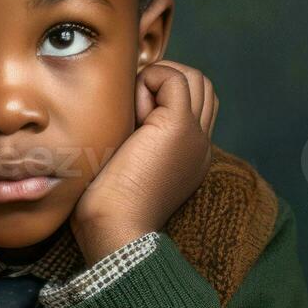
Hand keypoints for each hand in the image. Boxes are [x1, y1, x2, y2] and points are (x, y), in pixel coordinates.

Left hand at [71, 60, 218, 263]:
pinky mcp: (179, 126)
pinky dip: (149, 81)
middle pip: (200, 86)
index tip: (131, 118)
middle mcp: (199, 144)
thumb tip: (118, 111)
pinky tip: (132, 114)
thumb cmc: (106, 208)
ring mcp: (194, 135)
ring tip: (134, 113)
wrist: (116, 229)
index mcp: (189, 156)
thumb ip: (132, 140)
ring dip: (158, 81)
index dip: (163, 95)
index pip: (195, 104)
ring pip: (194, 77)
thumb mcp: (124, 166)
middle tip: (132, 110)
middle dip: (164, 82)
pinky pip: (175, 77)